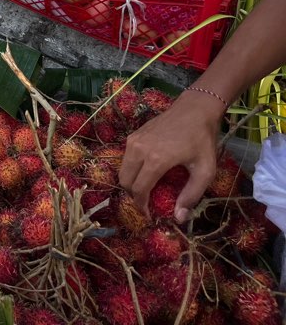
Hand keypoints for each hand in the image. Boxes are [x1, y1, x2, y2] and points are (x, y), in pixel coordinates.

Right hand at [119, 90, 223, 222]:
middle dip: (134, 196)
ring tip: (147, 188)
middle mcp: (139, 150)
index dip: (142, 207)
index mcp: (155, 160)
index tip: (150, 216)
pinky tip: (147, 172)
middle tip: (148, 203)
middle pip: (125, 181)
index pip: (139, 190)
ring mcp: (133, 141)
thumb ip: (191, 195)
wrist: (195, 109)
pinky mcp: (133, 135)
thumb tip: (178, 218)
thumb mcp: (205, 170)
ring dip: (131, 182)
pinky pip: (126, 158)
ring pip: (122, 170)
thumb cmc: (202, 140)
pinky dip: (132, 170)